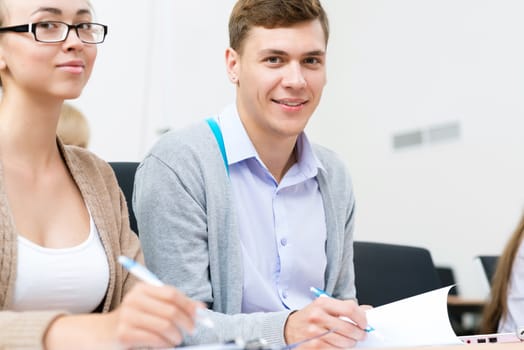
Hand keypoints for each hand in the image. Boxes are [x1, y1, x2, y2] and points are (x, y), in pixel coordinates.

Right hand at [44, 282, 204, 348]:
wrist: (102, 334)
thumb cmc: (134, 319)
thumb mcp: (153, 307)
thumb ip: (175, 305)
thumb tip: (201, 309)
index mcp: (143, 289)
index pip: (172, 294)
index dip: (189, 305)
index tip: (199, 315)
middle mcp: (134, 299)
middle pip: (170, 310)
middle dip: (186, 322)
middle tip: (191, 331)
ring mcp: (128, 316)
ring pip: (164, 326)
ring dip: (176, 336)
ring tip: (177, 340)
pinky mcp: (124, 334)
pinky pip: (154, 339)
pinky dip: (165, 344)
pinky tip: (167, 346)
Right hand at [284, 297, 367, 348]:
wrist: (289, 328)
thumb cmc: (310, 316)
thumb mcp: (325, 306)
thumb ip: (345, 307)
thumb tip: (367, 311)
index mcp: (323, 303)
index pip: (350, 308)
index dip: (361, 318)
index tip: (364, 324)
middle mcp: (317, 316)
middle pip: (348, 328)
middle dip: (359, 334)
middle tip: (361, 335)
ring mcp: (314, 332)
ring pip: (343, 342)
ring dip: (350, 343)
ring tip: (349, 341)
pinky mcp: (312, 346)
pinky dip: (339, 349)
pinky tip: (338, 345)